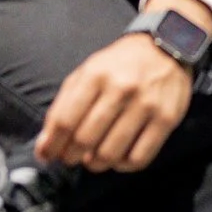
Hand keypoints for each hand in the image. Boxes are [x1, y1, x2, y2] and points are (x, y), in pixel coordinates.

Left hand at [33, 0, 211, 170]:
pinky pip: (139, 158)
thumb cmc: (120, 64)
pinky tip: (118, 158)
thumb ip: (63, 106)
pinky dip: (123, 166)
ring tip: (93, 159)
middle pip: (85, 139)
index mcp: (96, 75)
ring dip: (95, 164)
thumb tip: (45, 145)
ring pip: (111, 153)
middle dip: (71, 156)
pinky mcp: (166, 119)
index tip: (47, 155)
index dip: (52, 145)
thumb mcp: (86, 72)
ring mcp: (146, 105)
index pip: (65, 120)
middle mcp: (121, 89)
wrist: (167, 45)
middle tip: (71, 158)